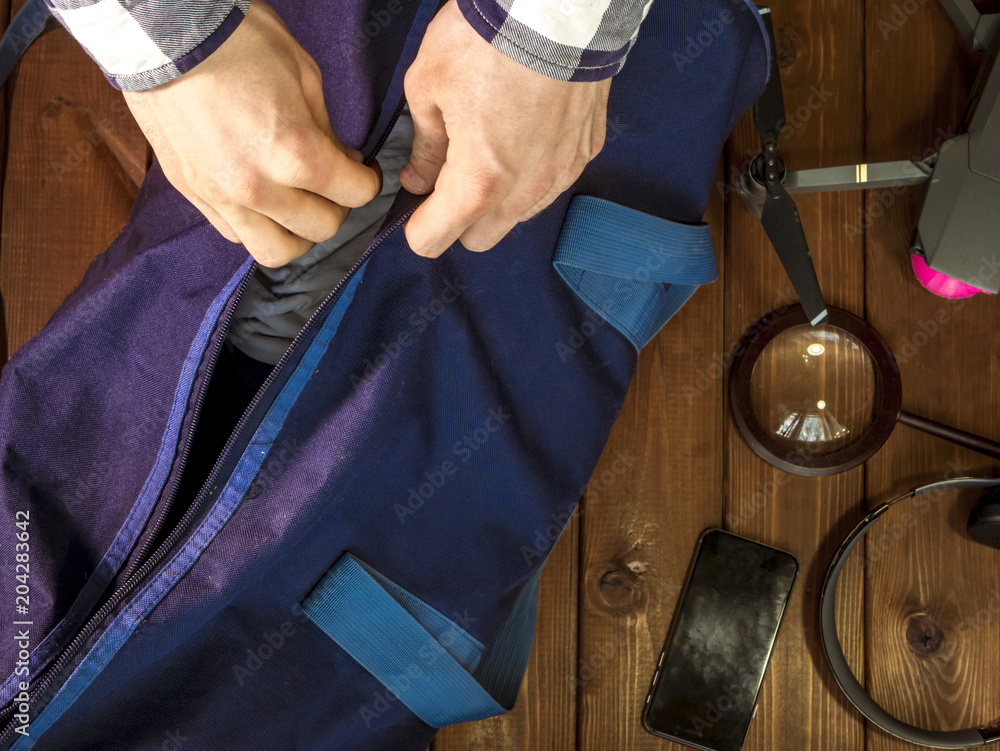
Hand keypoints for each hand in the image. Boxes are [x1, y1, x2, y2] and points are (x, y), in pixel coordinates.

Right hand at [123, 1, 381, 266]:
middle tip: (333, 186)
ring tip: (299, 207)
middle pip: (321, 229)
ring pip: (275, 252)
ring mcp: (220, 196)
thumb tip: (340, 160)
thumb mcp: (303, 75)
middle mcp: (258, 186)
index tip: (363, 172)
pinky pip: (236, 234)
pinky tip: (264, 201)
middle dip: (337, 207)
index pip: (353, 194)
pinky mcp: (192, 193)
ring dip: (296, 234)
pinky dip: (258, 226)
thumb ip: (326, 130)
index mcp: (294, 153)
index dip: (367, 182)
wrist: (161, 31)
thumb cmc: (238, 41)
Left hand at [400, 0, 610, 256]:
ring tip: (489, 150)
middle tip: (447, 177)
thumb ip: (423, 146)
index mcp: (478, 184)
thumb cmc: (488, 41)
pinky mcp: (584, 154)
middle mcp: (523, 192)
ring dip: (497, 199)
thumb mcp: (428, 87)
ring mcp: (560, 175)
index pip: (433, 241)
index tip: (413, 207)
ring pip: (517, 217)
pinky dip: (531, 174)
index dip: (415, 227)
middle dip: (458, 219)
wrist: (558, 8)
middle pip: (479, 240)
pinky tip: (522, 136)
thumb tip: (418, 178)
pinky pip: (550, 186)